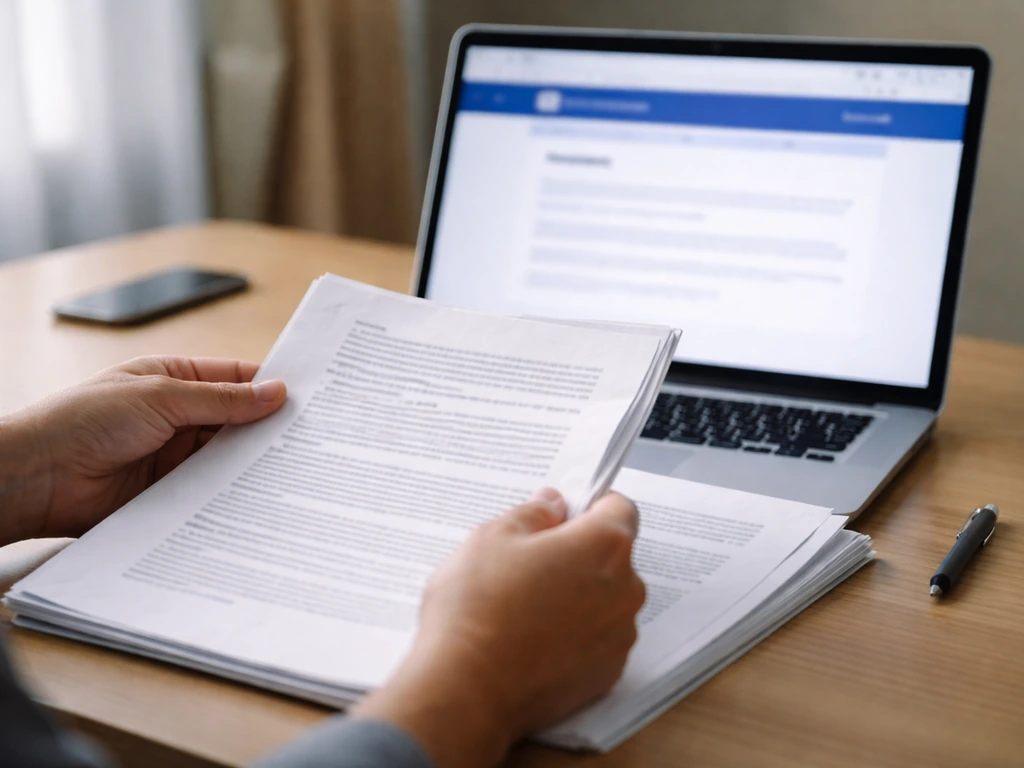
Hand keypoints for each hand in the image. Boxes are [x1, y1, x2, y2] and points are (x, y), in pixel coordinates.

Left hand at [0, 356, 286, 545]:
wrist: (36, 478)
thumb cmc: (84, 421)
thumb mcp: (161, 397)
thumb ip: (222, 400)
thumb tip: (275, 392)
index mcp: (175, 379)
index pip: (235, 378)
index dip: (271, 386)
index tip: (310, 397)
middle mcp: (178, 416)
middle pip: (237, 420)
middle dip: (269, 427)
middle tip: (311, 436)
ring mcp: (175, 455)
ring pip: (228, 457)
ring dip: (253, 462)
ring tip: (294, 467)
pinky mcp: (171, 492)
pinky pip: (212, 490)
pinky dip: (233, 492)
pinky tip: (258, 495)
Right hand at [353, 489, 644, 767]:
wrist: (467, 690)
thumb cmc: (477, 609)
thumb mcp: (492, 537)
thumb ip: (532, 513)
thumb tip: (551, 505)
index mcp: (604, 545)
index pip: (619, 508)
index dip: (588, 506)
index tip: (560, 517)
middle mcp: (625, 589)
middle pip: (612, 556)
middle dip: (578, 554)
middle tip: (528, 565)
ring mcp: (619, 636)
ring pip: (604, 599)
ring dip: (577, 596)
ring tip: (525, 609)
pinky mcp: (607, 675)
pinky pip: (596, 640)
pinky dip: (574, 635)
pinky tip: (532, 641)